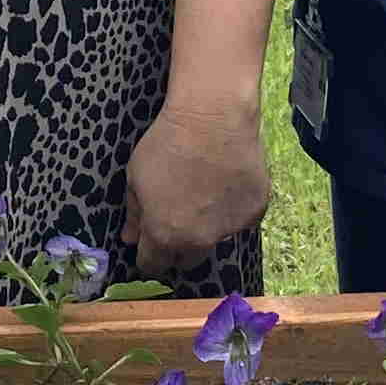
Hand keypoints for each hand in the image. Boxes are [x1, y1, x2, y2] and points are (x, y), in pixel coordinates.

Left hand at [121, 102, 271, 278]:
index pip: (153, 265)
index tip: (150, 244)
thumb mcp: (136, 177)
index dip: (148, 256)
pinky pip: (241, 220)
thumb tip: (130, 239)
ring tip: (205, 192)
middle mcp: (198, 240)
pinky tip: (227, 182)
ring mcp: (230, 229)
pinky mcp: (255, 212)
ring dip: (207, 227)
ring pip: (215, 239)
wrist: (213, 118)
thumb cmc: (167, 144)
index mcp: (164, 235)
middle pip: (187, 261)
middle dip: (179, 247)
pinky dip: (232, 209)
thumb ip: (134, 214)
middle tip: (178, 218)